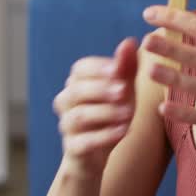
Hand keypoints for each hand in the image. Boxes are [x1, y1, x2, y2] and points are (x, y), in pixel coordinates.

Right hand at [53, 38, 137, 177]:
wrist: (97, 155)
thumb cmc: (112, 114)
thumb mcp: (124, 90)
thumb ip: (126, 68)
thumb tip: (129, 41)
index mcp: (76, 83)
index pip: (80, 69)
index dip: (98, 68)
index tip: (118, 69)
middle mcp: (66, 102)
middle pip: (77, 91)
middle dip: (101, 89)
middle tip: (124, 90)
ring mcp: (67, 126)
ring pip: (79, 116)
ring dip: (106, 113)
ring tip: (129, 113)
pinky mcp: (72, 149)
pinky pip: (84, 142)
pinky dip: (104, 136)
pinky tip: (123, 131)